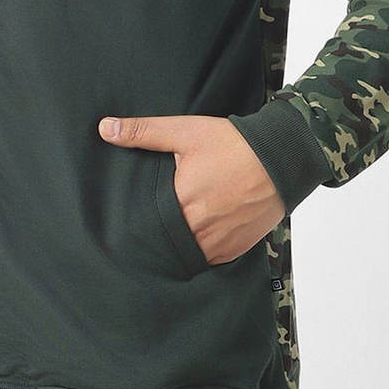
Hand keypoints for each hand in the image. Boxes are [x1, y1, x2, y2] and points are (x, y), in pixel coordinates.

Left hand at [98, 114, 285, 264]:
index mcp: (181, 203)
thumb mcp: (185, 132)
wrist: (282, 157)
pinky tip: (195, 235)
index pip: (144, 226)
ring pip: (186, 255)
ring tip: (170, 233)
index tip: (124, 222)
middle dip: (155, 237)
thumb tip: (105, 129)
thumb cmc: (233, 144)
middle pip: (164, 243)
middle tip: (144, 229)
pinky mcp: (235, 250)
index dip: (134, 225)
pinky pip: (209, 259)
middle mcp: (198, 230)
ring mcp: (219, 244)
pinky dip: (200, 250)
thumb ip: (143, 132)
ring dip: (178, 246)